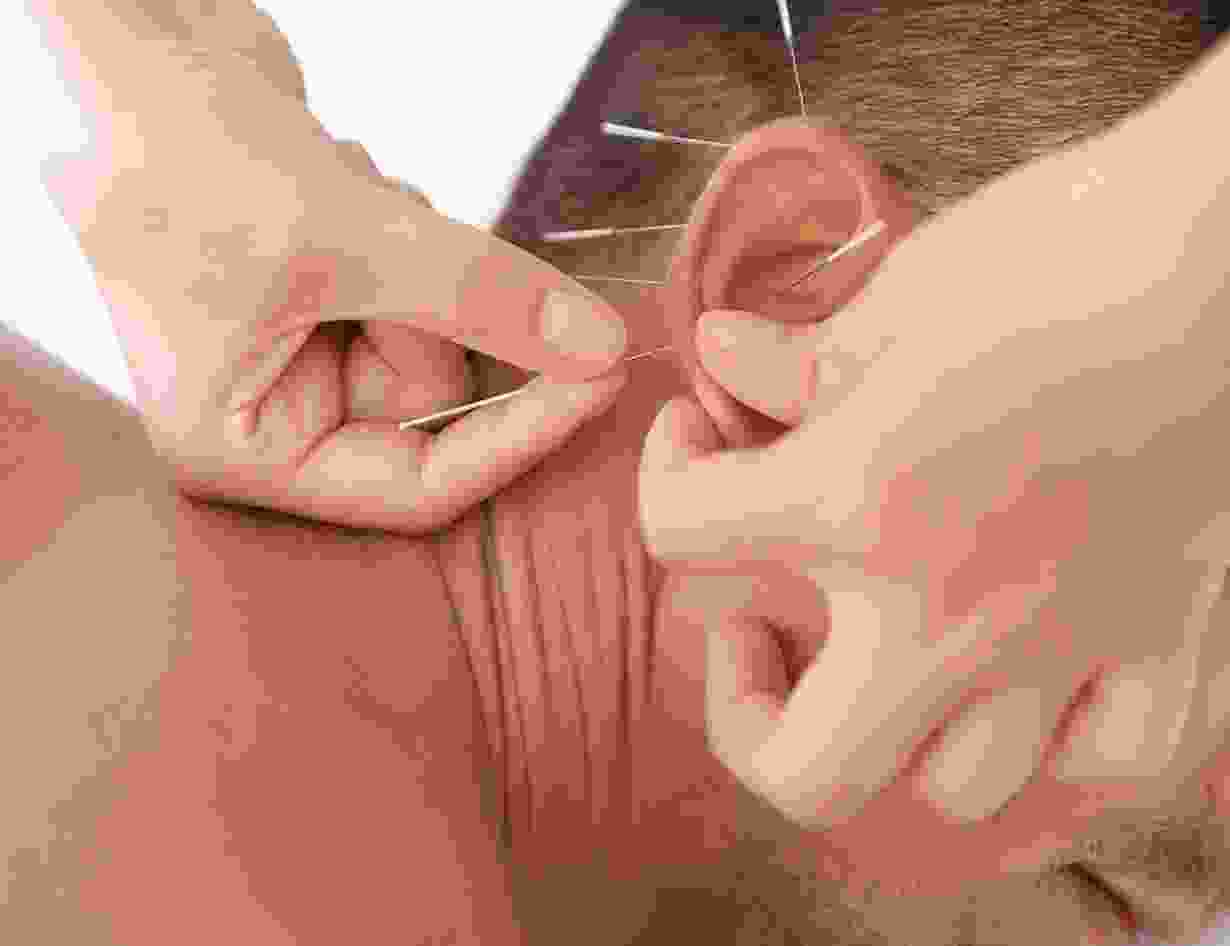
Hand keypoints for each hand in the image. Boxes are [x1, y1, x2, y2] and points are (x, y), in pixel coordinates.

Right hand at [41, 5, 627, 532]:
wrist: (130, 45)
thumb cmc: (182, 150)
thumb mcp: (344, 236)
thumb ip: (481, 296)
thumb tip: (599, 349)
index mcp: (243, 446)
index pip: (418, 487)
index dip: (517, 437)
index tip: (602, 377)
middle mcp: (273, 411)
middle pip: (435, 398)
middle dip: (444, 303)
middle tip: (400, 228)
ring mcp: (303, 347)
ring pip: (441, 329)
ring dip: (424, 249)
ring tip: (342, 187)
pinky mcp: (333, 287)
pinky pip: (426, 280)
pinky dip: (408, 221)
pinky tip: (335, 172)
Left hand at [639, 121, 1229, 832]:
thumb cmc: (1065, 250)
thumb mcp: (899, 295)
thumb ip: (796, 360)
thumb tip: (721, 359)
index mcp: (859, 503)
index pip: (685, 533)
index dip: (668, 475)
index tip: (697, 433)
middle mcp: (950, 610)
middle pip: (801, 767)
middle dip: (745, 710)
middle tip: (751, 625)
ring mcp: (1066, 646)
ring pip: (959, 790)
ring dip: (895, 734)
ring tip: (883, 654)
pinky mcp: (1168, 640)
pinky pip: (1112, 760)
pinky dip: (1060, 745)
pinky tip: (1036, 685)